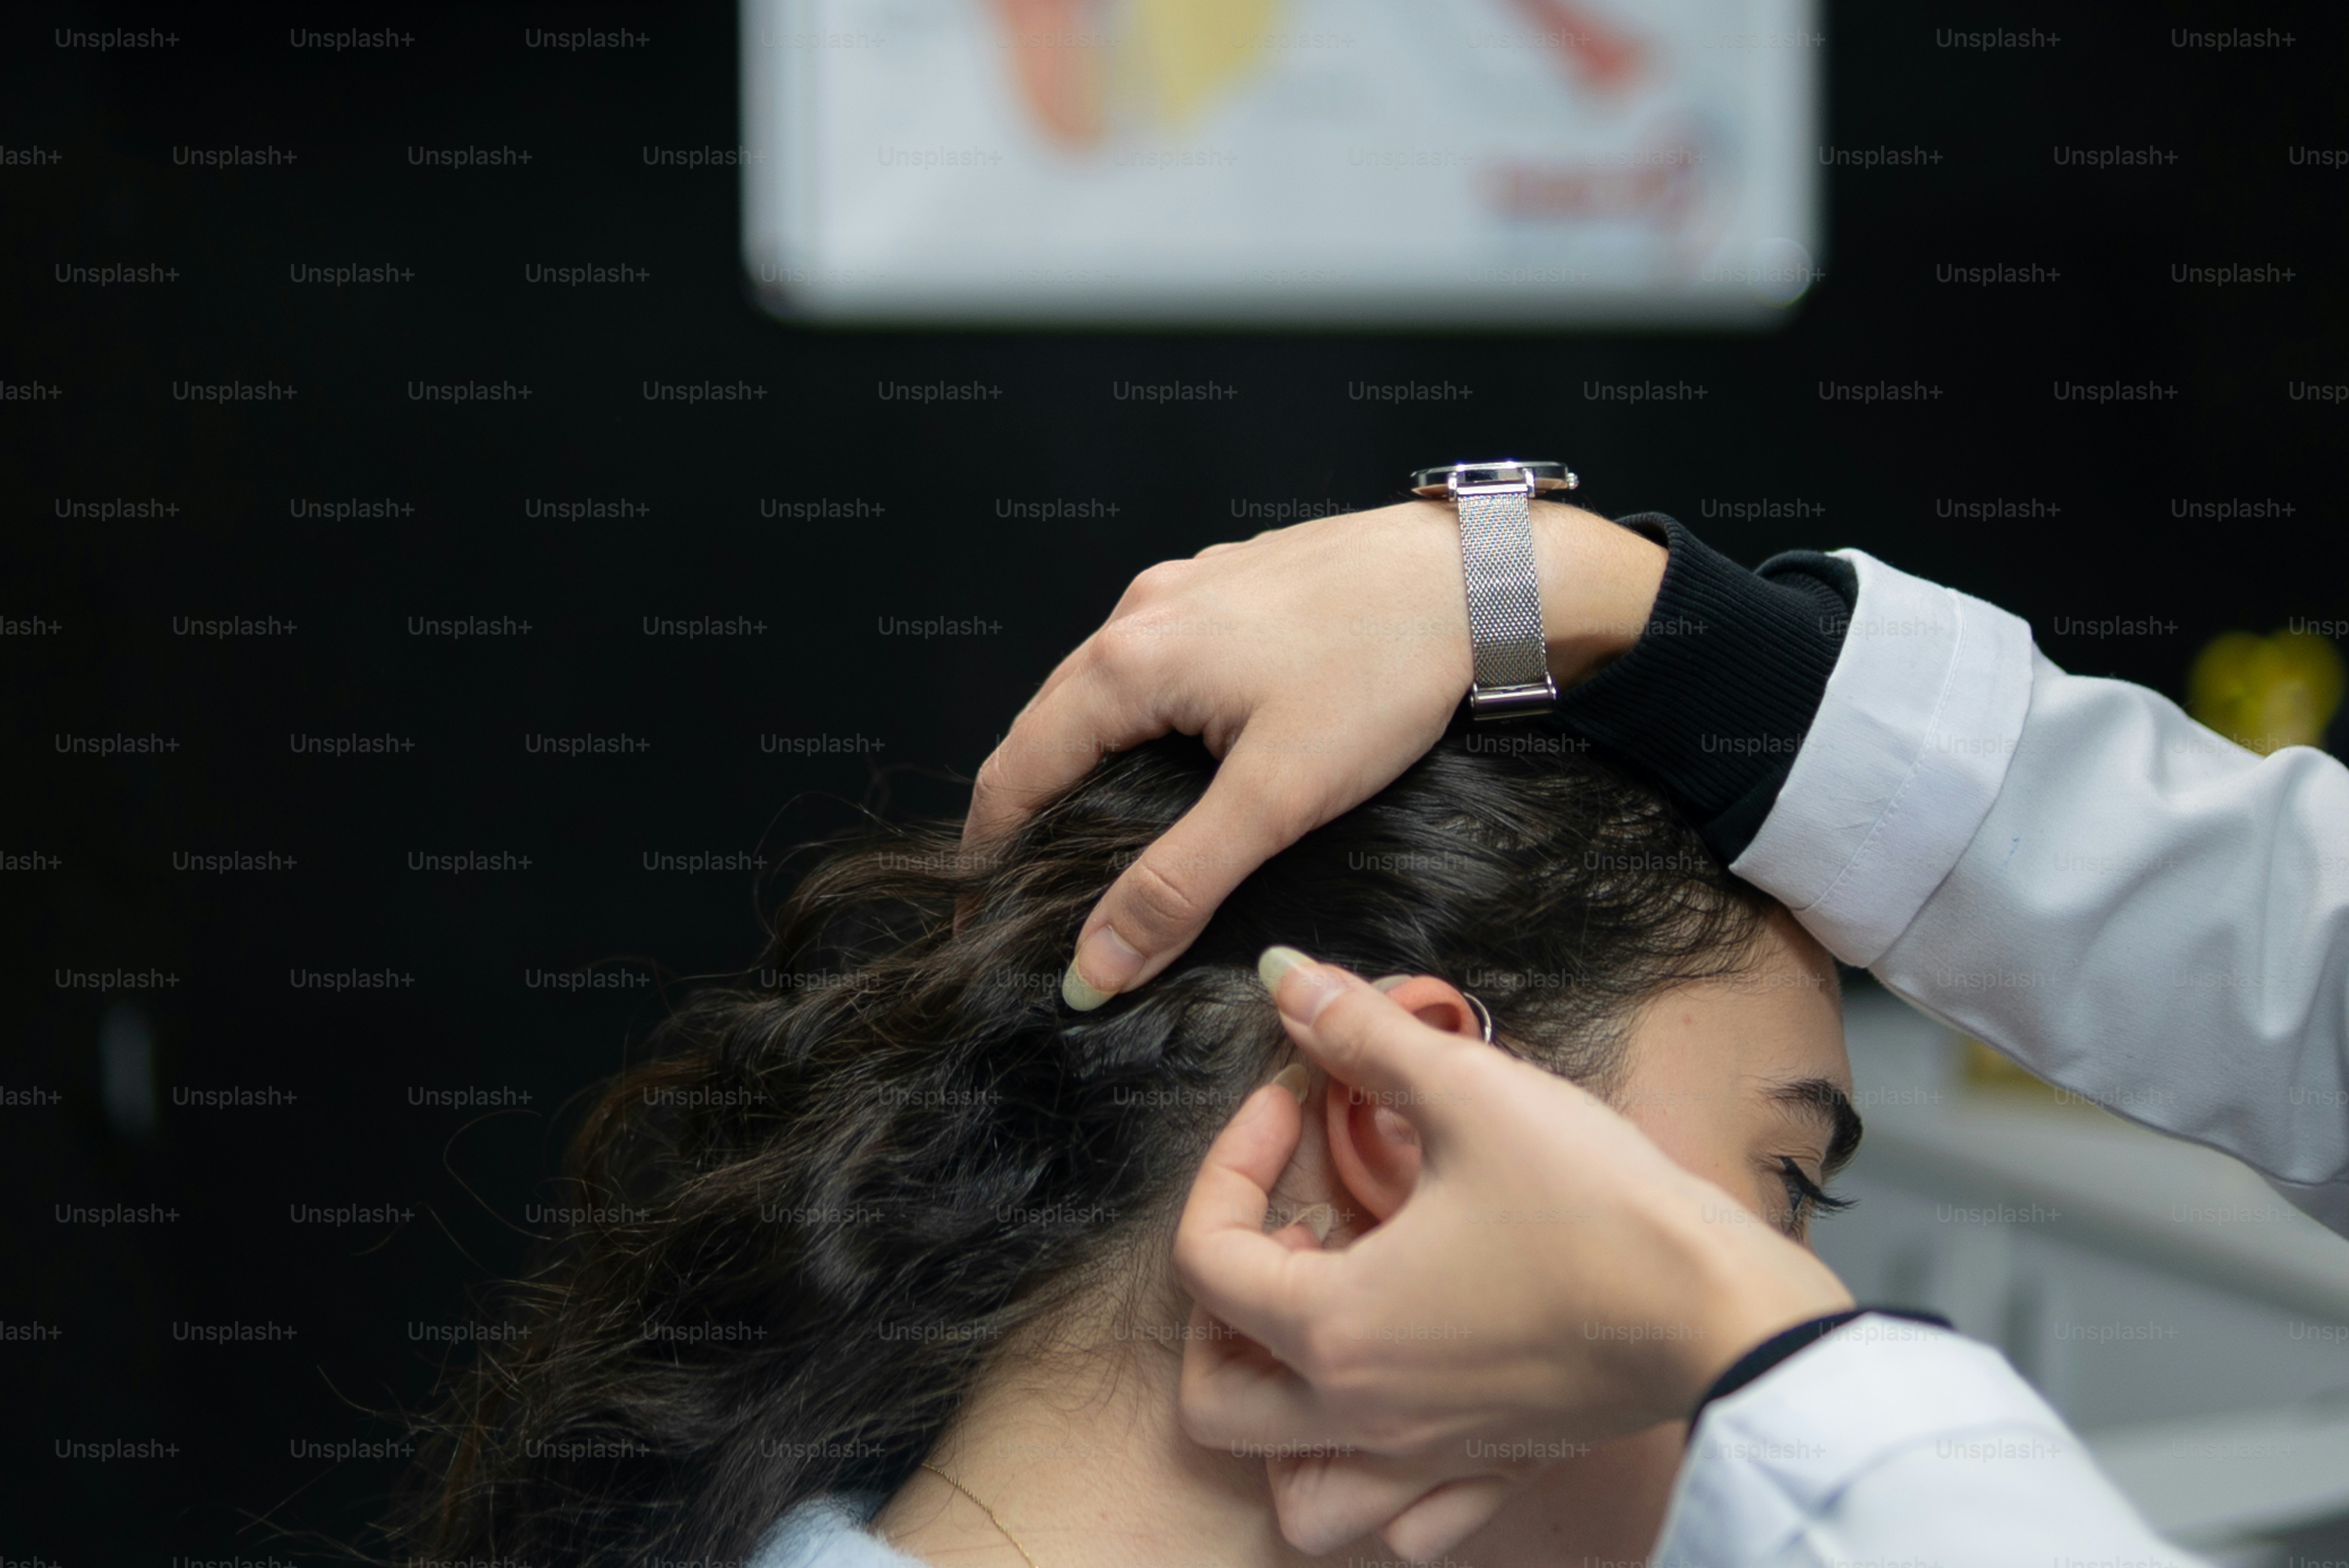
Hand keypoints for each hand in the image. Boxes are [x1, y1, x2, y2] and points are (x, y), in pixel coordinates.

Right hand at [962, 500, 1667, 1008]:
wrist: (1480, 578)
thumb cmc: (1385, 673)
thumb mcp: (1277, 796)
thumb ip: (1178, 883)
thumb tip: (1094, 967)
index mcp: (1128, 660)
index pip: (1013, 773)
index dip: (989, 857)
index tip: (983, 922)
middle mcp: (1140, 612)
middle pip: (1046, 728)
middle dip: (1028, 813)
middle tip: (1030, 893)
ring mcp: (1187, 590)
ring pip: (1101, 692)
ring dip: (1085, 763)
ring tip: (1092, 837)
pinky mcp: (1233, 587)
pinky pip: (1156, 662)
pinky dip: (1141, 721)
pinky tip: (1176, 760)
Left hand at [1174, 949, 1853, 1558]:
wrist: (1723, 1308)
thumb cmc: (1601, 1210)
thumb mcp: (1469, 1091)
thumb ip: (1363, 1034)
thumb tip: (1284, 976)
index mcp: (1338, 1329)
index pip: (1206, 1260)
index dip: (1230, 1163)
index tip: (1293, 1103)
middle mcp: (1367, 1412)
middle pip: (1216, 1399)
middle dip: (1222, 1316)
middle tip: (1290, 1234)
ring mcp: (1432, 1454)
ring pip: (1300, 1491)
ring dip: (1283, 1420)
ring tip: (1329, 1326)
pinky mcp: (1497, 1466)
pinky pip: (1403, 1523)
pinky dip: (1376, 1482)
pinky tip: (1399, 1402)